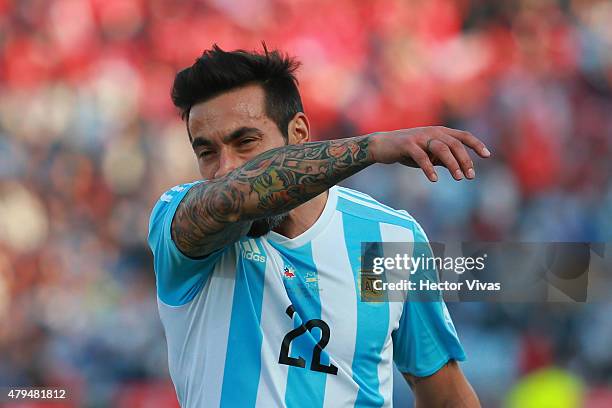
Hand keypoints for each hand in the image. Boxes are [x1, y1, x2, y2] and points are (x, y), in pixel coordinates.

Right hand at [368, 126, 490, 181]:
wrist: (381, 146)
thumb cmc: (407, 151)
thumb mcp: (428, 154)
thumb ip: (443, 158)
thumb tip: (459, 167)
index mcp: (439, 132)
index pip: (463, 136)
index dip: (476, 144)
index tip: (487, 155)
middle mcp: (432, 132)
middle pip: (455, 144)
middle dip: (465, 160)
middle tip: (469, 176)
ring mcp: (419, 137)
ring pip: (441, 148)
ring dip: (452, 163)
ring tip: (458, 178)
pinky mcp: (407, 145)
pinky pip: (421, 156)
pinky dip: (429, 168)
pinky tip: (434, 179)